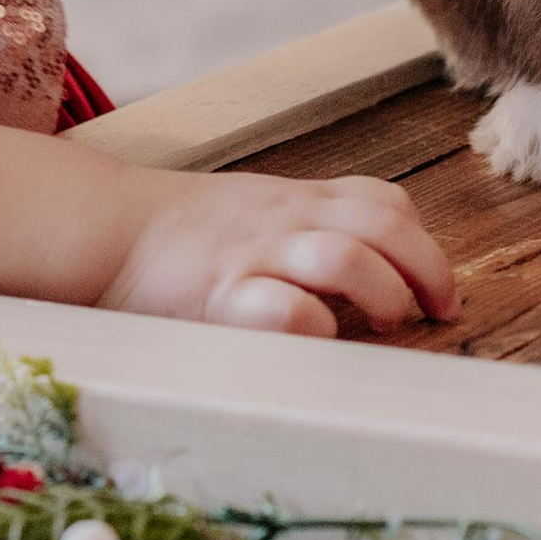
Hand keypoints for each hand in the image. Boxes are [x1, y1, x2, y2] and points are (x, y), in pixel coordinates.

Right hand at [101, 169, 460, 342]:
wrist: (102, 228)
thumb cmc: (179, 234)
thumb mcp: (253, 211)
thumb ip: (303, 229)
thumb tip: (367, 273)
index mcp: (297, 200)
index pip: (384, 201)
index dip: (424, 243)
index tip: (438, 290)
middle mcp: (287, 220)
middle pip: (386, 227)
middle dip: (430, 271)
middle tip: (438, 313)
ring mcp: (257, 255)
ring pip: (350, 259)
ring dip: (385, 294)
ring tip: (387, 323)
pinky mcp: (223, 296)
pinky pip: (288, 310)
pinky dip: (318, 327)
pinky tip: (319, 339)